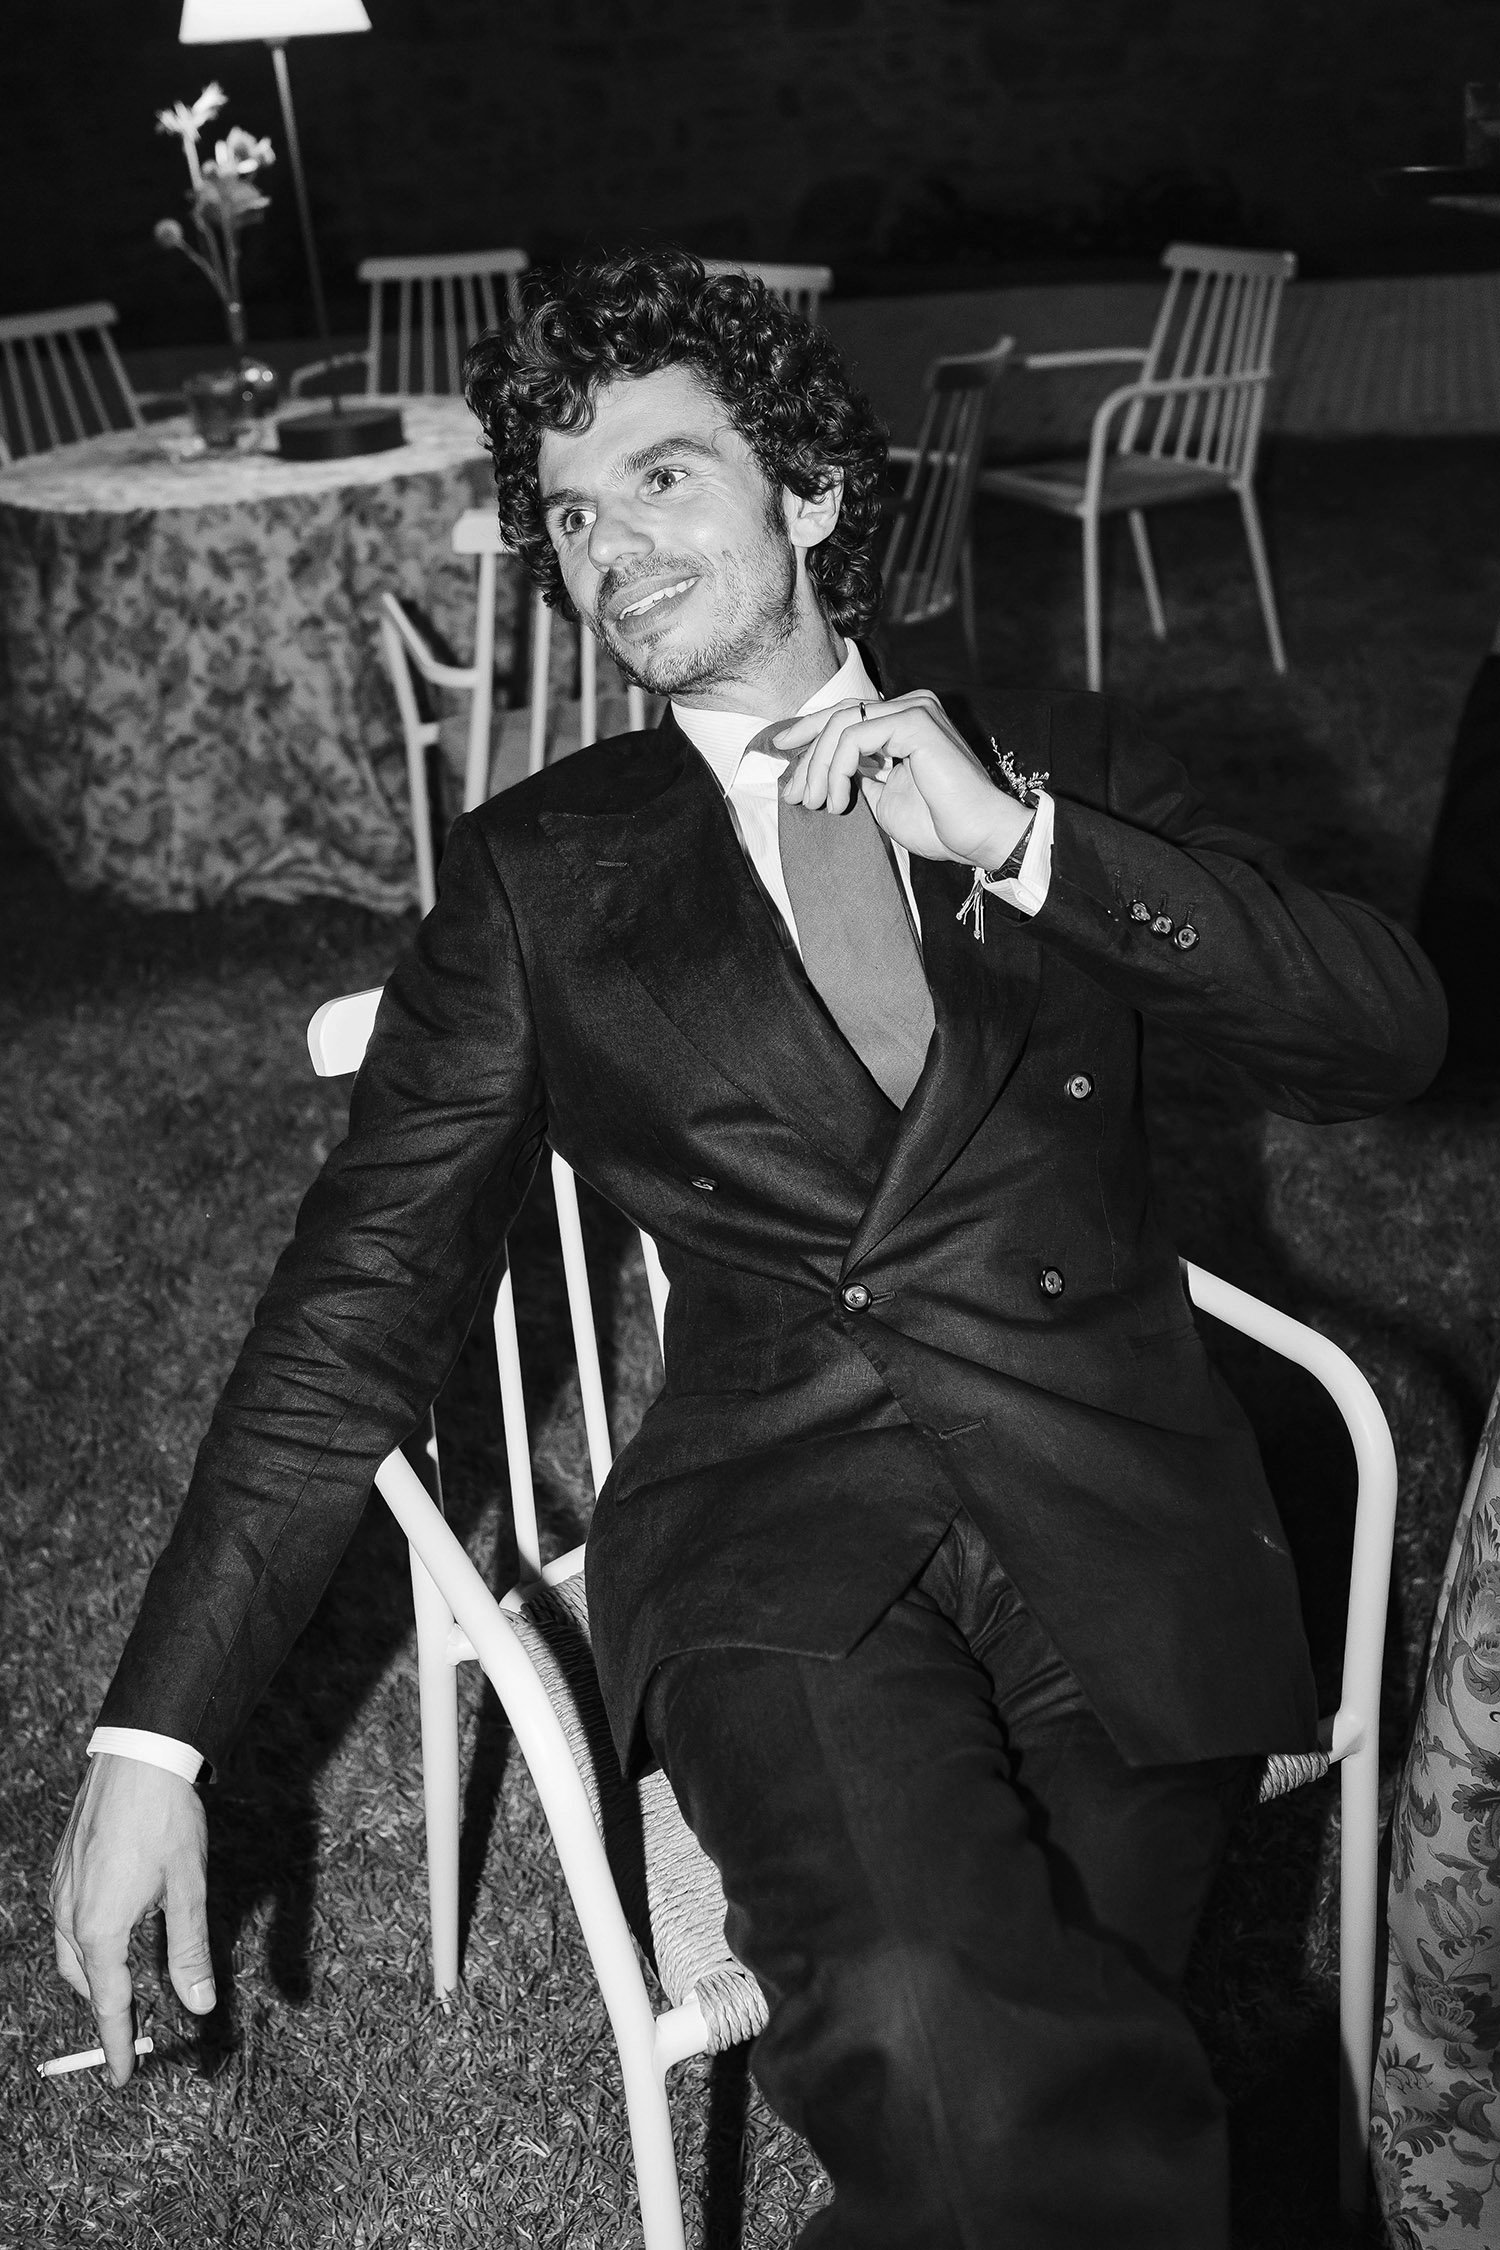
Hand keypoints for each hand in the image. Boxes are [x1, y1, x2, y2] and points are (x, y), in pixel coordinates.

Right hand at [50, 1755, 214, 2085]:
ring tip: (122, 1989)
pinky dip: (85, 1944)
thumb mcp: (188, 1890)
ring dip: (95, 1977)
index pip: (110, 2005)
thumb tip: (200, 2004)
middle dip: (107, 2010)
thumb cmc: (167, 1821)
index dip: (118, 2044)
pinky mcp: (62, 1869)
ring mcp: (60, 1890)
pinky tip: (109, 1933)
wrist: (137, 1758)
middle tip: (132, 2033)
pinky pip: (66, 1922)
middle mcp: (69, 1915)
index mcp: (100, 1929)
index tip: (121, 2078)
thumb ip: (190, 1951)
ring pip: (70, 1954)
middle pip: (84, 1983)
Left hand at [773, 691, 1032, 867]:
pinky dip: (837, 771)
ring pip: (841, 725)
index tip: (780, 755)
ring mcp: (915, 708)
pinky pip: (854, 738)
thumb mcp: (882, 797)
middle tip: (792, 794)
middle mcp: (911, 705)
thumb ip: (857, 775)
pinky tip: (841, 801)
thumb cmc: (938, 824)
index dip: (808, 733)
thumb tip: (817, 771)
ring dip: (819, 768)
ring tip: (818, 804)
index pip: (846, 716)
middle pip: (839, 715)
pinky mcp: (915, 721)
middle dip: (806, 755)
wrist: (977, 837)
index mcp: (904, 721)